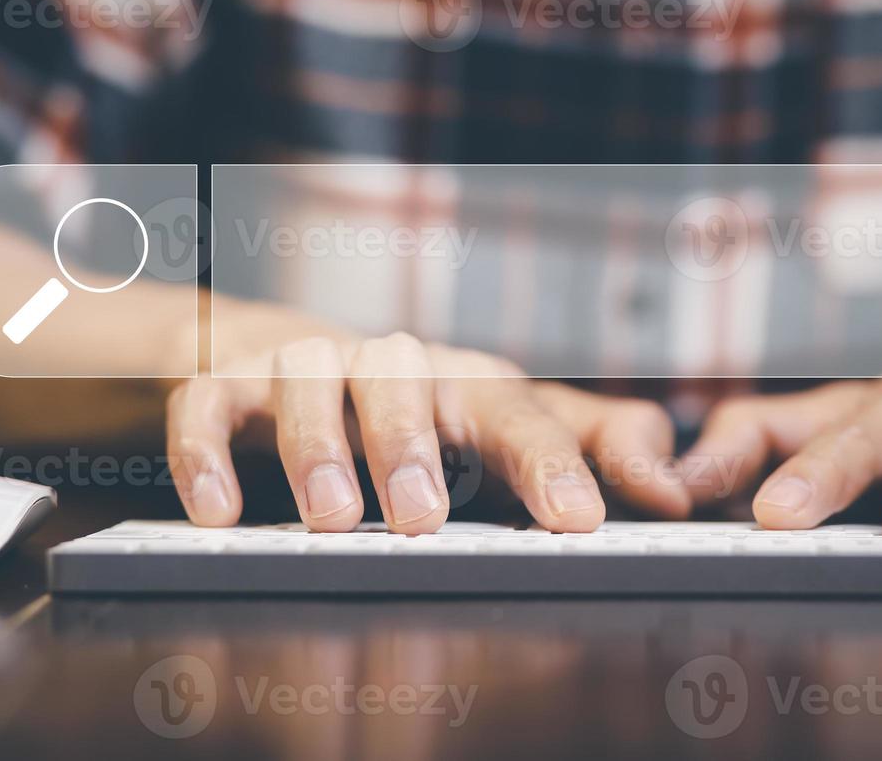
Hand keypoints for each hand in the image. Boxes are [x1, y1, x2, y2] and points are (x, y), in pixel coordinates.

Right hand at [166, 307, 689, 533]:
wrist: (286, 359)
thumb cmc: (420, 411)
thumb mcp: (506, 428)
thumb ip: (592, 450)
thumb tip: (675, 487)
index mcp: (466, 382)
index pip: (517, 412)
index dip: (552, 463)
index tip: (579, 521)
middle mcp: (388, 362)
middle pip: (402, 383)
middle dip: (412, 447)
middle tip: (424, 519)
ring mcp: (302, 366)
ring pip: (307, 387)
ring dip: (316, 448)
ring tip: (332, 518)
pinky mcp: (225, 380)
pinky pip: (208, 407)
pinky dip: (207, 456)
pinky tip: (219, 515)